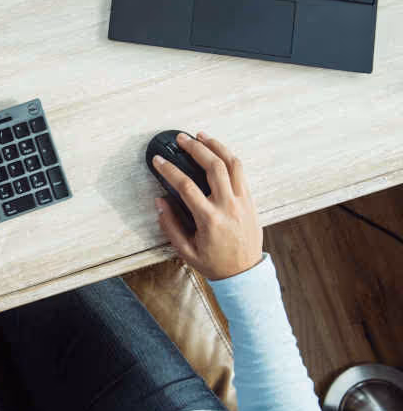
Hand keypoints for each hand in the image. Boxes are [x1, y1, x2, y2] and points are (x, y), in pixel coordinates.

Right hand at [152, 132, 262, 280]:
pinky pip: (241, 173)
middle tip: (181, 139)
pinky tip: (218, 151)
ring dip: (217, 147)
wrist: (244, 273)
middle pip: (214, 167)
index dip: (169, 170)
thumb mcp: (185, 250)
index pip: (186, 186)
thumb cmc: (213, 262)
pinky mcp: (251, 201)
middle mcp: (228, 206)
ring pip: (233, 164)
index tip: (158, 160)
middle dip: (195, 148)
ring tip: (202, 137)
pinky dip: (229, 157)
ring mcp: (243, 202)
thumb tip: (160, 201)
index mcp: (210, 219)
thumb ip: (169, 225)